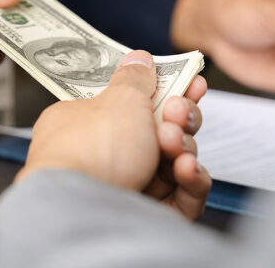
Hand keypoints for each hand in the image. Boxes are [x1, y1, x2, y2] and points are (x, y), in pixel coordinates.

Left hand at [16, 51, 211, 220]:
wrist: (86, 211)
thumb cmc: (92, 150)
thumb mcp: (118, 98)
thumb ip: (134, 78)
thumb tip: (139, 59)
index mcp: (83, 124)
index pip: (128, 104)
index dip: (162, 90)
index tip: (191, 81)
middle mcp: (102, 157)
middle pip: (156, 131)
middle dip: (177, 119)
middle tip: (176, 111)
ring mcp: (125, 188)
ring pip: (173, 162)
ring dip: (182, 146)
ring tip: (173, 143)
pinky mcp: (147, 215)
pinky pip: (181, 195)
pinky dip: (190, 180)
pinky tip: (187, 169)